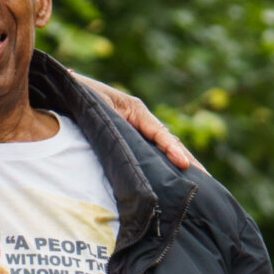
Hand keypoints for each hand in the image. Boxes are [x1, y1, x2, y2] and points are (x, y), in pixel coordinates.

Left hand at [73, 74, 197, 170]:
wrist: (68, 91)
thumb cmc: (80, 94)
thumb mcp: (93, 104)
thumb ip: (104, 116)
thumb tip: (106, 120)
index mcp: (135, 109)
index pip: (159, 132)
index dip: (171, 148)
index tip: (183, 164)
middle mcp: (141, 119)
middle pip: (168, 142)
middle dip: (187, 160)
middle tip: (205, 178)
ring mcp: (138, 130)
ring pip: (162, 149)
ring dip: (180, 164)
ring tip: (200, 182)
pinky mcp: (131, 141)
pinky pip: (151, 154)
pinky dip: (165, 165)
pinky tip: (174, 180)